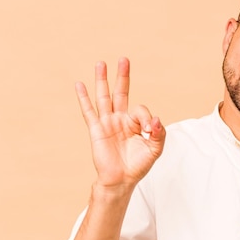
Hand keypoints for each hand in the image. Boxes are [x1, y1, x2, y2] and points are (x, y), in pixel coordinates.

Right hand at [75, 57, 165, 187]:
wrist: (122, 180)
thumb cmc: (138, 165)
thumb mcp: (155, 149)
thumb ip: (159, 134)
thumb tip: (157, 120)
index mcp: (135, 123)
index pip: (141, 110)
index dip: (147, 118)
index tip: (149, 130)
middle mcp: (121, 119)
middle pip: (121, 92)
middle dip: (123, 76)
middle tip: (124, 59)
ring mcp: (107, 123)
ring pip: (104, 97)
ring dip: (102, 80)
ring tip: (101, 63)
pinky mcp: (96, 130)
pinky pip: (89, 111)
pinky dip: (84, 98)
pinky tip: (80, 84)